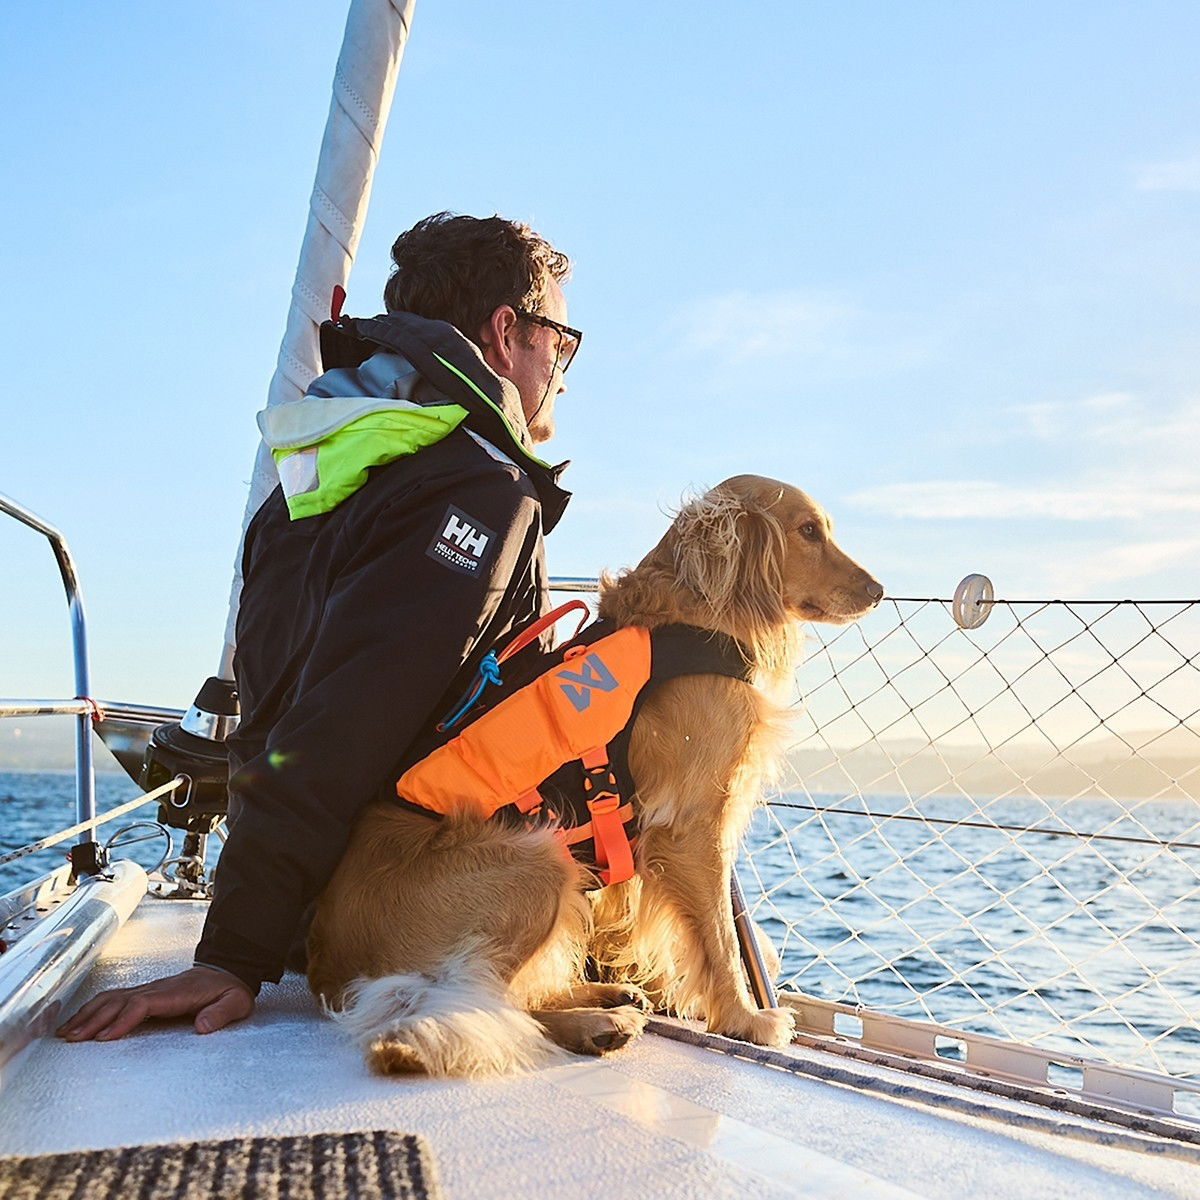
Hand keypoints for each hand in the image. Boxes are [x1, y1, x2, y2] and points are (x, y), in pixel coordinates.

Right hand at [56, 965, 254, 1040]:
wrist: (228, 972)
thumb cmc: (230, 991)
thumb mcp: (236, 1002)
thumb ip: (221, 1014)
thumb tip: (202, 1026)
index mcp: (178, 992)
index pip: (143, 1003)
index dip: (123, 1019)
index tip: (105, 1037)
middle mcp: (158, 988)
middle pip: (120, 1000)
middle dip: (95, 1019)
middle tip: (72, 1039)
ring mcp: (150, 988)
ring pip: (113, 997)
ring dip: (89, 1013)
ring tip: (66, 1032)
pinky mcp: (146, 992)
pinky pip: (116, 997)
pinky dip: (94, 1008)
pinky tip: (81, 1020)